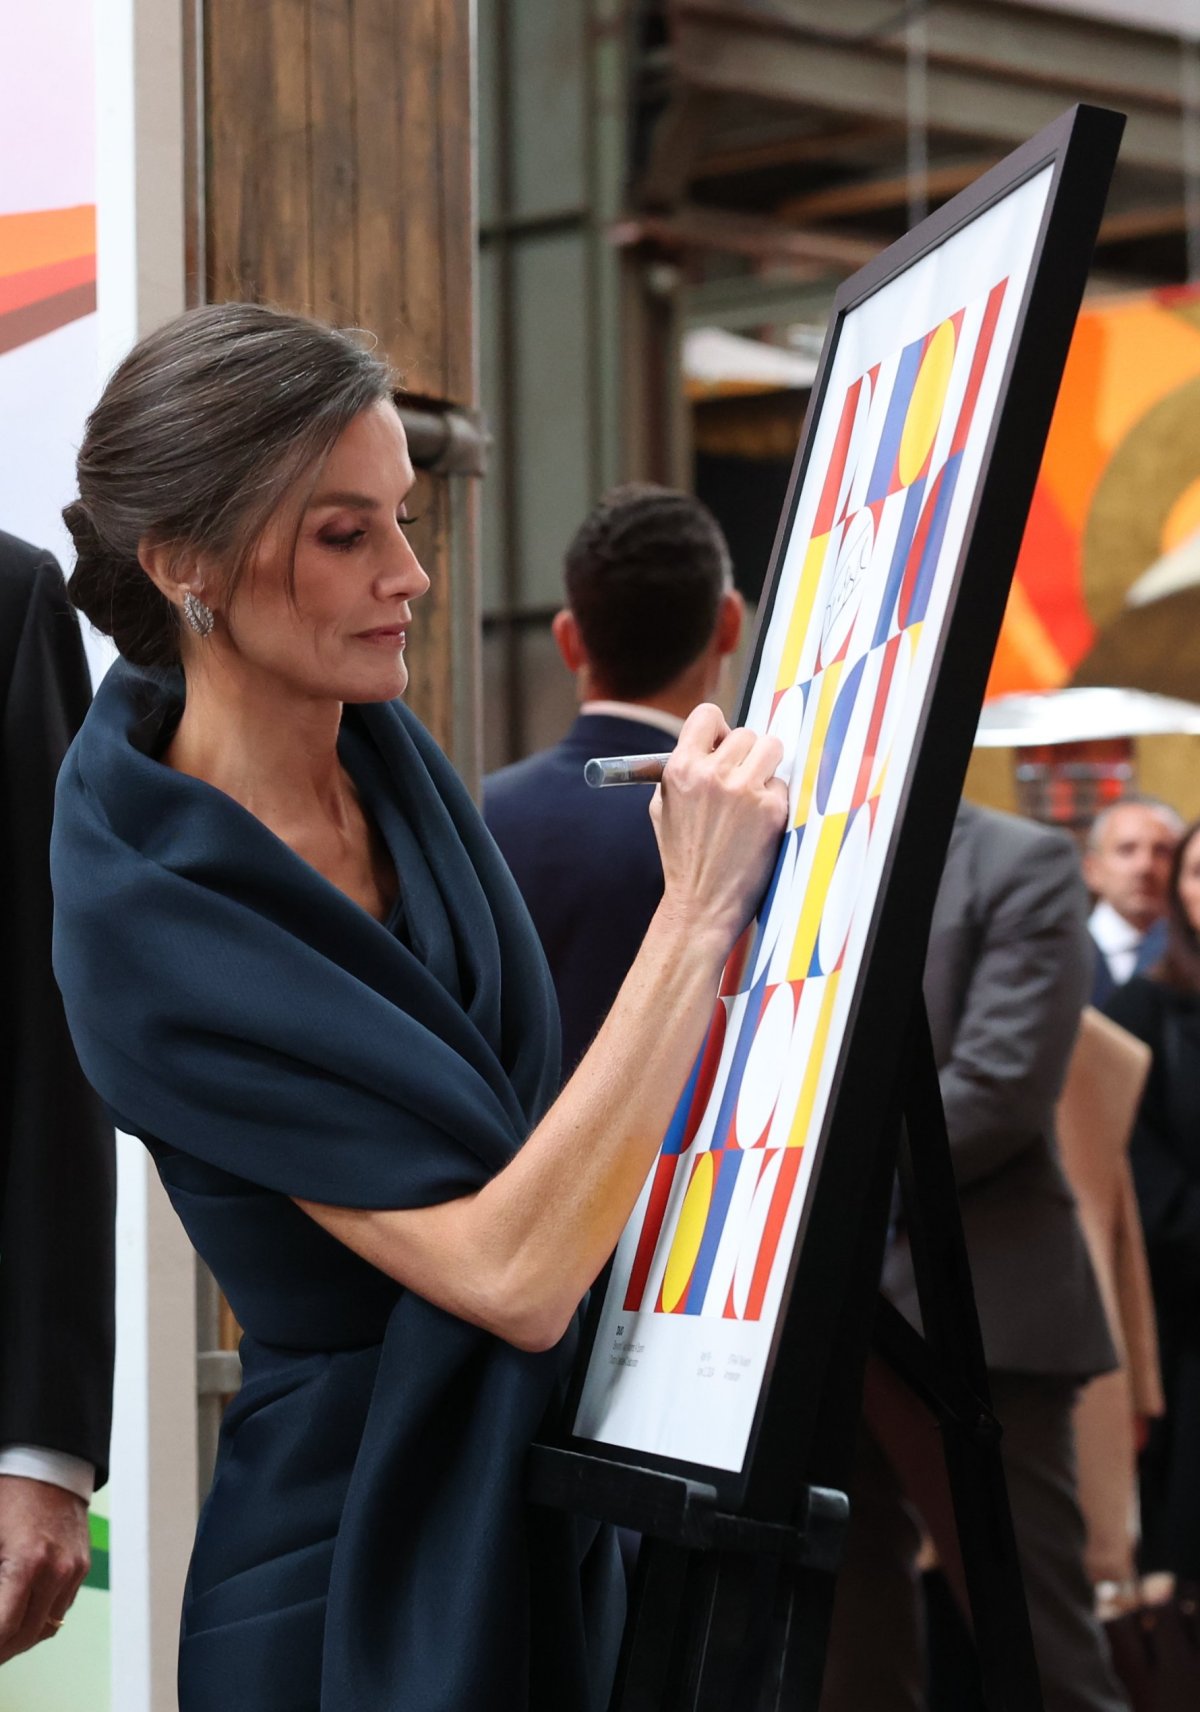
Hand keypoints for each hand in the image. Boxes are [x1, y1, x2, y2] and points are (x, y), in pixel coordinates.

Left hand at [0, 1476, 89, 1662]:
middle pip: (26, 1635)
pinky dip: (40, 1618)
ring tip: (1, 1635)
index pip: (4, 1630)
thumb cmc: (8, 1494)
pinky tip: (21, 1612)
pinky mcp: (82, 1564)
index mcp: (28, 1563)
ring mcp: (74, 1568)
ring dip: (21, 1638)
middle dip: (2, 1649)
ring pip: (47, 1627)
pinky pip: (61, 1606)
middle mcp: (57, 1570)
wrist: (48, 1463)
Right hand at [651, 703, 786, 952]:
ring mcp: (745, 791)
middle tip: (740, 780)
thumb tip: (710, 743)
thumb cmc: (682, 856)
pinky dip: (774, 799)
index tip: (723, 745)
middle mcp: (712, 774)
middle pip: (746, 733)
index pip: (708, 715)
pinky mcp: (772, 810)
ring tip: (754, 793)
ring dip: (766, 766)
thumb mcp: (662, 807)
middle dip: (745, 754)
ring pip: (771, 747)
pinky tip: (759, 823)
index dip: (718, 729)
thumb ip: (681, 770)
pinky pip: (782, 784)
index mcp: (680, 769)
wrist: (701, 903)